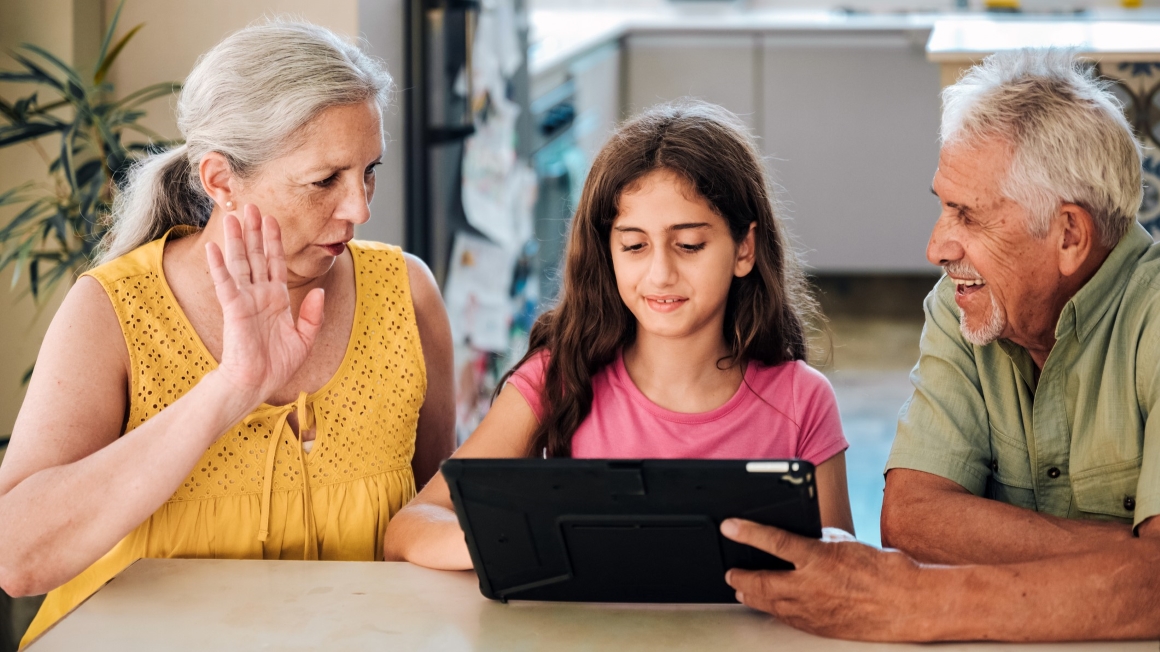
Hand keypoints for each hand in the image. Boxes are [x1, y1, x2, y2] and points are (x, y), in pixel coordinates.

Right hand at [205, 206, 324, 406]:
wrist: (257, 385)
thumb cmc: (277, 365)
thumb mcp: (304, 339)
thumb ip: (313, 316)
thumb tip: (318, 292)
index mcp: (276, 299)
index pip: (275, 263)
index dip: (274, 241)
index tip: (272, 219)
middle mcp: (259, 295)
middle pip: (257, 256)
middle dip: (255, 231)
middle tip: (251, 205)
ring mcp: (245, 300)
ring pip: (241, 263)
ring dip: (237, 240)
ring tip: (233, 216)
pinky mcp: (234, 310)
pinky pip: (227, 284)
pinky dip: (221, 266)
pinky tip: (215, 248)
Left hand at [721, 519, 927, 641]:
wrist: (909, 604)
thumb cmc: (883, 571)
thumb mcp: (846, 542)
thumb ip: (819, 540)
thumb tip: (802, 538)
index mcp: (818, 559)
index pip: (774, 541)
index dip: (747, 532)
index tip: (729, 526)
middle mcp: (810, 587)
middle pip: (762, 581)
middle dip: (740, 576)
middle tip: (729, 571)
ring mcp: (812, 611)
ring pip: (770, 604)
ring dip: (751, 595)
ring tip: (740, 589)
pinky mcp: (819, 627)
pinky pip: (788, 618)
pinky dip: (774, 610)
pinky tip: (769, 607)